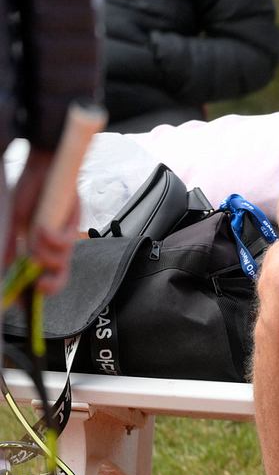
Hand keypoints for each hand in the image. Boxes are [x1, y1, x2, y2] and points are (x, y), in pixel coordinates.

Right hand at [4, 149, 78, 294]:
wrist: (43, 168)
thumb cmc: (30, 195)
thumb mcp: (15, 224)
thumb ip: (13, 248)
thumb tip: (8, 271)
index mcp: (39, 250)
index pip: (39, 279)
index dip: (33, 296)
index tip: (23, 305)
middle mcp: (54, 247)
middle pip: (58, 278)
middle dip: (48, 286)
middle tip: (40, 286)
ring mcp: (65, 237)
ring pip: (60, 262)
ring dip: (45, 255)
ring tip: (35, 238)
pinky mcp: (74, 224)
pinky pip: (64, 242)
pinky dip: (50, 238)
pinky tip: (41, 228)